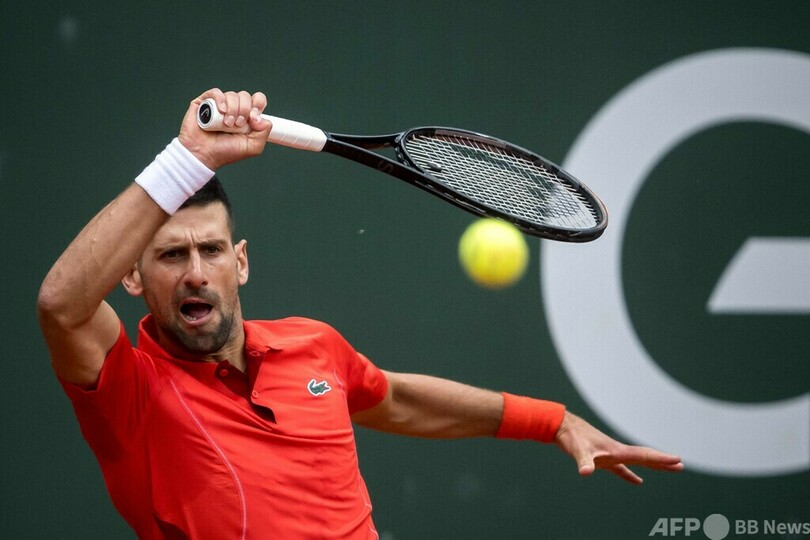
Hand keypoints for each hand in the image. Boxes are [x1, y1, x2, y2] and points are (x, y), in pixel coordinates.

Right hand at [178, 88, 272, 169]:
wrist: (204, 155)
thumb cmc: (226, 152)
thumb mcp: (253, 147)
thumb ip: (264, 131)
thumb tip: (261, 117)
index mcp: (247, 117)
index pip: (258, 100)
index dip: (258, 105)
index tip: (253, 119)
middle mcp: (234, 108)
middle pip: (246, 96)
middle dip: (244, 110)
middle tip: (237, 125)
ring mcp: (220, 105)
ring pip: (232, 95)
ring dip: (232, 110)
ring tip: (226, 124)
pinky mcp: (205, 102)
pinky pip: (215, 92)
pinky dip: (220, 100)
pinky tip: (220, 112)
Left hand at [554, 411, 683, 483]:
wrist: (562, 427)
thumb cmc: (571, 437)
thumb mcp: (578, 450)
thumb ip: (584, 462)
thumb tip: (586, 472)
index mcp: (617, 450)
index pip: (643, 455)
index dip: (661, 459)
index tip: (678, 460)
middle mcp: (617, 450)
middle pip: (645, 457)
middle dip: (663, 462)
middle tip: (681, 465)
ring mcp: (611, 454)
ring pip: (636, 462)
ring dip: (652, 466)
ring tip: (669, 469)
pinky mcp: (602, 458)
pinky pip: (621, 469)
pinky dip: (630, 475)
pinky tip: (638, 482)